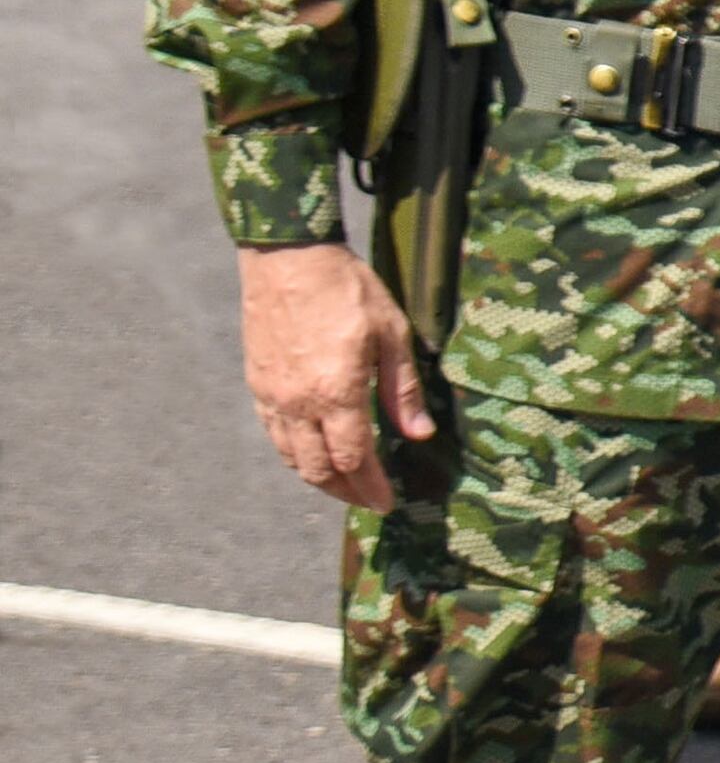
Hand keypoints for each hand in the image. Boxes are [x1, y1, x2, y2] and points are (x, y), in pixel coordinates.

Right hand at [240, 241, 427, 508]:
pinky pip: (273, 435)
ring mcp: (272, 397)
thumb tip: (419, 434)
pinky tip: (310, 453)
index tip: (386, 502)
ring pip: (291, 458)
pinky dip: (293, 454)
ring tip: (343, 485)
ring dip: (317, 478)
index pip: (355, 459)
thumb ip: (402, 388)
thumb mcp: (392, 333)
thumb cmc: (348, 290)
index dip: (371, 487)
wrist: (289, 260)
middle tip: (366, 500)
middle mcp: (298, 404)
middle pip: (318, 469)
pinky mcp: (256, 385)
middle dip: (345, 492)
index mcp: (336, 393)